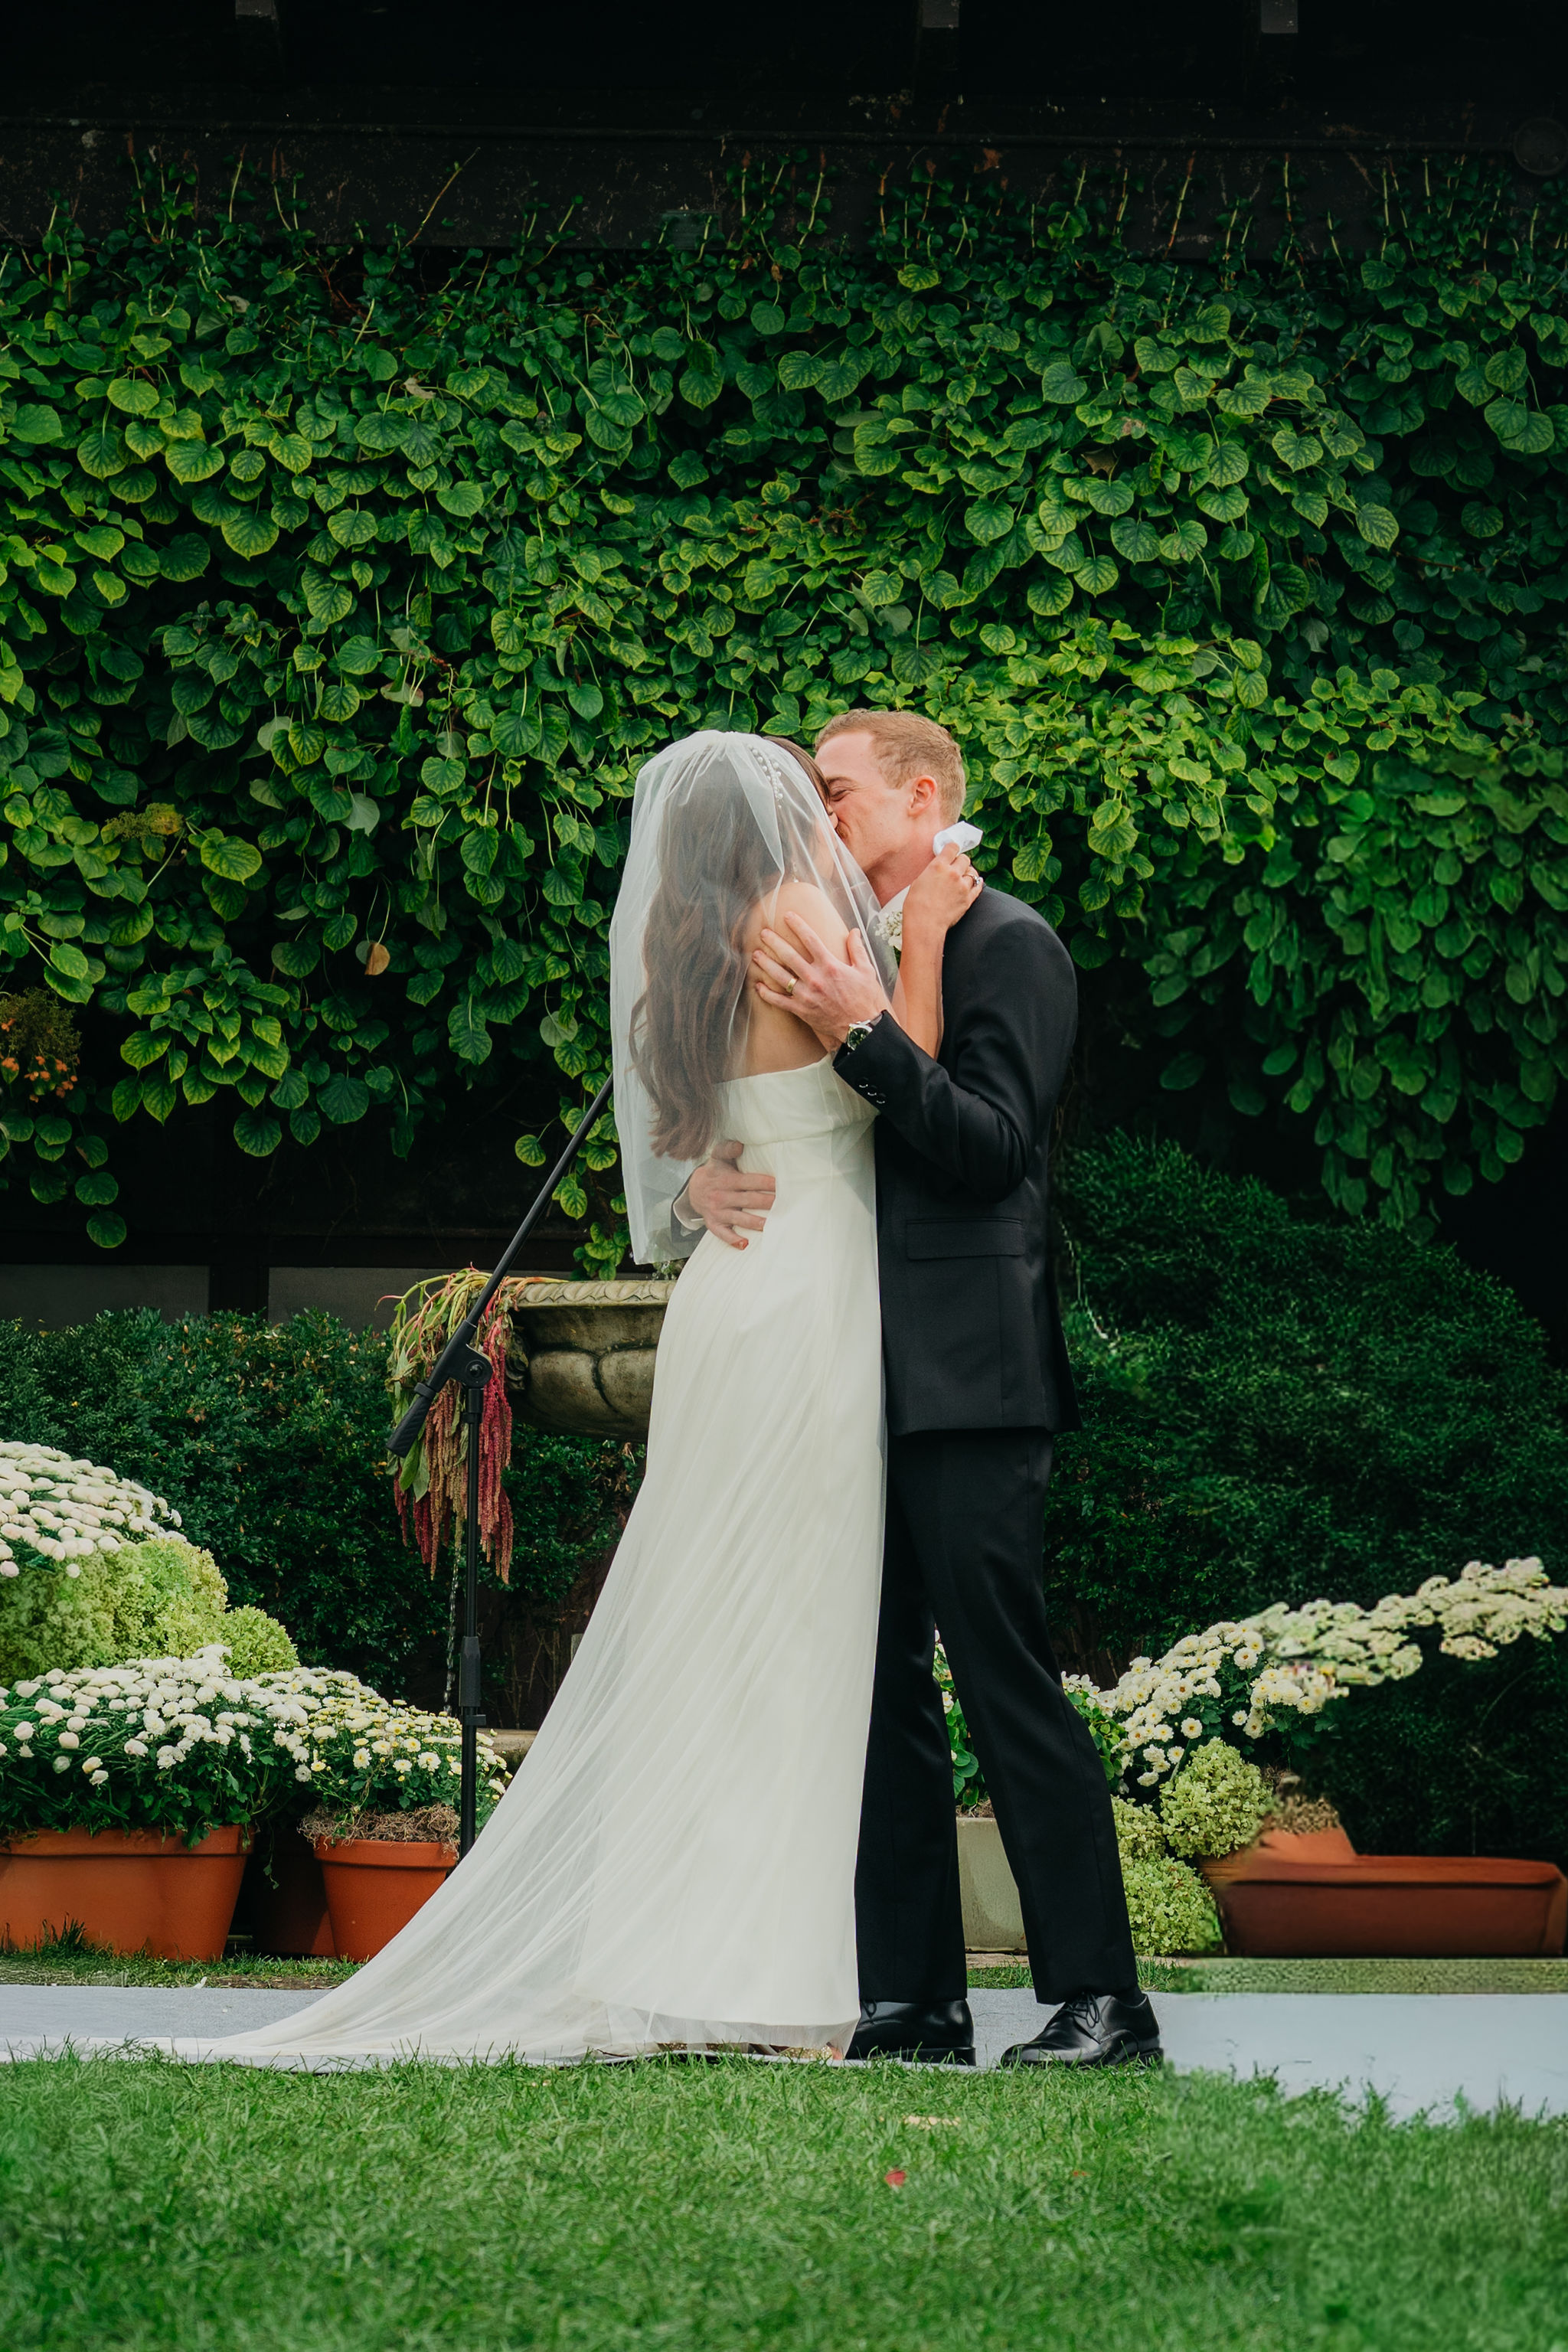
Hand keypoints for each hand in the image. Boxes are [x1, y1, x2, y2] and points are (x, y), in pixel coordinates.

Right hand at [685, 1139, 775, 1250]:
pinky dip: (733, 1240)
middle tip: (784, 1204)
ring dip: (755, 1222)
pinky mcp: (714, 1223)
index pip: (749, 1181)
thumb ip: (727, 1148)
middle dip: (766, 1202)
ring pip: (739, 1218)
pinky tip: (744, 1244)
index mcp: (726, 1180)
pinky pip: (723, 1234)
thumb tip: (740, 1145)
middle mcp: (722, 1196)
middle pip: (748, 1200)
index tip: (780, 1185)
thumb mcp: (718, 1157)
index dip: (765, 1183)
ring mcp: (718, 1212)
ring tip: (770, 1225)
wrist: (694, 1189)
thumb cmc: (715, 1171)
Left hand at [752, 915, 888, 1047]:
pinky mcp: (801, 1010)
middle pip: (789, 956)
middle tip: (763, 933)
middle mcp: (815, 978)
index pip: (810, 939)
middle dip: (774, 942)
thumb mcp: (865, 971)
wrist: (861, 1028)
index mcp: (830, 966)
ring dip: (766, 964)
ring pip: (780, 976)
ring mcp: (806, 995)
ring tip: (755, 954)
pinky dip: (767, 994)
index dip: (797, 925)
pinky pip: (779, 1001)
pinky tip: (758, 986)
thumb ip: (856, 949)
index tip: (787, 915)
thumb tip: (854, 931)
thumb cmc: (865, 999)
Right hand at [902, 844, 980, 935]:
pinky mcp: (968, 899)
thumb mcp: (918, 882)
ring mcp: (963, 886)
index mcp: (938, 866)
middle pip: (965, 859)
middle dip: (960, 861)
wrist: (925, 924)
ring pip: (972, 872)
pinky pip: (978, 886)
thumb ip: (931, 872)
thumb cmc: (916, 906)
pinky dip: (976, 883)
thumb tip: (937, 870)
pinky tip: (974, 883)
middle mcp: (953, 873)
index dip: (952, 848)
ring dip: (968, 873)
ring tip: (962, 877)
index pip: (952, 848)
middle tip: (956, 866)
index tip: (952, 850)